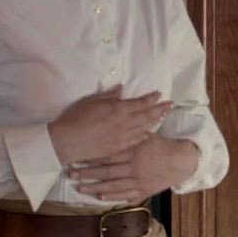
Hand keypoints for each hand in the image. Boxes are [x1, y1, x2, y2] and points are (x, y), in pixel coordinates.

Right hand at [47, 85, 172, 164]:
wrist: (67, 141)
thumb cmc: (75, 118)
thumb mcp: (91, 101)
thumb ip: (108, 96)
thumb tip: (121, 89)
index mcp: (117, 109)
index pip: (140, 103)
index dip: (151, 99)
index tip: (159, 95)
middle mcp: (124, 123)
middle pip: (147, 115)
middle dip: (160, 109)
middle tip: (170, 105)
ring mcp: (122, 137)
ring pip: (144, 128)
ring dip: (155, 121)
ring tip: (164, 116)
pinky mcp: (118, 147)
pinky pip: (136, 141)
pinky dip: (145, 135)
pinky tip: (150, 133)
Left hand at [69, 136, 200, 202]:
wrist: (181, 161)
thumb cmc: (162, 146)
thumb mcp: (147, 133)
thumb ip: (131, 128)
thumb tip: (120, 116)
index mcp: (133, 150)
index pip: (107, 154)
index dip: (91, 156)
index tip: (76, 157)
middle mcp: (133, 166)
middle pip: (106, 170)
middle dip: (87, 173)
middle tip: (71, 174)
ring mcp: (138, 180)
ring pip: (113, 185)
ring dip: (95, 187)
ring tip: (79, 188)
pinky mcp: (143, 190)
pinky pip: (125, 194)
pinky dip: (112, 196)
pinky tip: (99, 196)